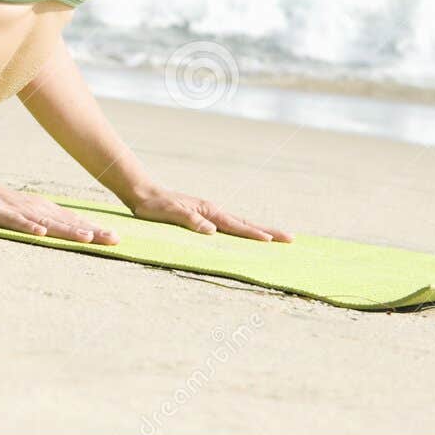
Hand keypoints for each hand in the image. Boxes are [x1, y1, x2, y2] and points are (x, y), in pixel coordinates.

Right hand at [0, 183, 118, 244]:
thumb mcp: (25, 212)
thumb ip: (46, 220)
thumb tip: (72, 231)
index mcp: (43, 208)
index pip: (73, 220)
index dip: (95, 229)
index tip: (117, 238)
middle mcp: (35, 208)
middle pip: (66, 221)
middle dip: (91, 231)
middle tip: (114, 240)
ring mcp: (17, 209)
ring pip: (46, 221)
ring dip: (67, 230)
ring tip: (87, 238)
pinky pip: (15, 221)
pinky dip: (29, 226)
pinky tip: (41, 233)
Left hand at [126, 186, 292, 241]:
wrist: (143, 193)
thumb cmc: (154, 206)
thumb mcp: (170, 214)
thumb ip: (189, 221)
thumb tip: (212, 231)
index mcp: (209, 212)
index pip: (237, 226)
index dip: (254, 234)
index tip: (272, 241)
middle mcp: (213, 211)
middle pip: (246, 223)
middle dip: (268, 231)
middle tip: (291, 238)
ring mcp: (210, 213)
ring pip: (240, 223)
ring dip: (259, 230)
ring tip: (277, 237)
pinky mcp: (204, 216)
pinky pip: (230, 225)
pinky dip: (243, 230)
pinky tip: (247, 234)